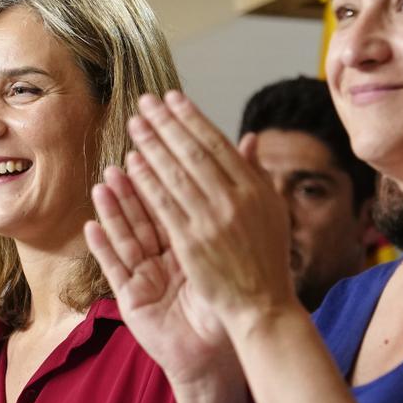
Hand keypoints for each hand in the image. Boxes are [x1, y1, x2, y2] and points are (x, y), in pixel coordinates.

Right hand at [85, 166, 237, 386]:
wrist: (216, 358)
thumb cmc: (225, 308)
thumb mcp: (233, 253)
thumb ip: (235, 205)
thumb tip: (252, 153)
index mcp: (187, 245)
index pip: (172, 203)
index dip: (162, 177)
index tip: (154, 148)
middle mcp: (161, 257)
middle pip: (144, 217)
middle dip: (132, 189)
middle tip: (122, 159)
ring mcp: (144, 277)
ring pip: (126, 237)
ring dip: (113, 211)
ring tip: (103, 184)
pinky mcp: (130, 298)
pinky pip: (115, 269)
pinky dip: (103, 248)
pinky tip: (91, 226)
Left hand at [122, 91, 294, 334]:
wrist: (262, 304)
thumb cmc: (266, 259)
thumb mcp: (270, 211)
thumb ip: (255, 173)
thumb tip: (249, 137)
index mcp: (255, 189)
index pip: (217, 144)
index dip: (192, 118)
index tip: (173, 98)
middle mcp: (235, 200)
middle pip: (193, 152)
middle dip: (167, 123)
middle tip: (145, 102)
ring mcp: (212, 221)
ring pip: (175, 174)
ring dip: (152, 146)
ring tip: (135, 124)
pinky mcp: (191, 242)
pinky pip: (163, 205)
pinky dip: (147, 181)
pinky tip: (131, 163)